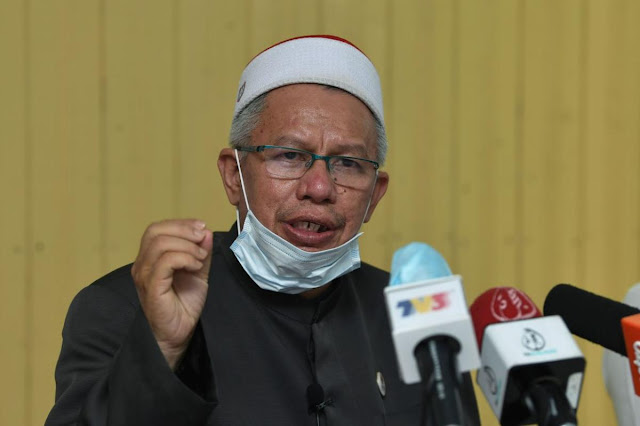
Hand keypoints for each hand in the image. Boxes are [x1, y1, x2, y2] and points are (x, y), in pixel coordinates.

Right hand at [131, 219, 213, 368]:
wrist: (178, 334)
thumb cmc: (184, 306)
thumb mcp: (198, 273)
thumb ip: (201, 253)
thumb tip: (206, 232)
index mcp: (150, 258)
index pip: (157, 228)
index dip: (181, 224)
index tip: (202, 228)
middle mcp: (142, 264)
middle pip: (155, 231)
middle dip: (184, 230)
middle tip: (203, 239)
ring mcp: (144, 275)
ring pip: (160, 244)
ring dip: (187, 246)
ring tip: (201, 258)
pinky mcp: (152, 286)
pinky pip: (165, 261)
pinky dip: (185, 258)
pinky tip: (196, 267)